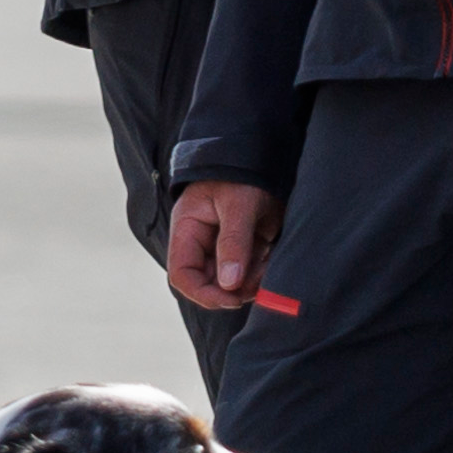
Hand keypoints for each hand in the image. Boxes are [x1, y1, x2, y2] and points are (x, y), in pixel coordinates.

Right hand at [165, 181, 283, 311]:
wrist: (262, 155)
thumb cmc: (241, 173)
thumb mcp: (238, 205)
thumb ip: (233, 242)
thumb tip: (229, 285)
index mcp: (187, 230)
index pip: (182, 275)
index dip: (203, 293)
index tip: (232, 297)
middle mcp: (202, 243)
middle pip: (209, 283)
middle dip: (234, 289)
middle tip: (258, 282)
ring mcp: (223, 247)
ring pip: (232, 282)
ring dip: (251, 282)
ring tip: (267, 263)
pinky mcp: (245, 247)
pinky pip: (250, 272)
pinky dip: (262, 272)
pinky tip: (270, 256)